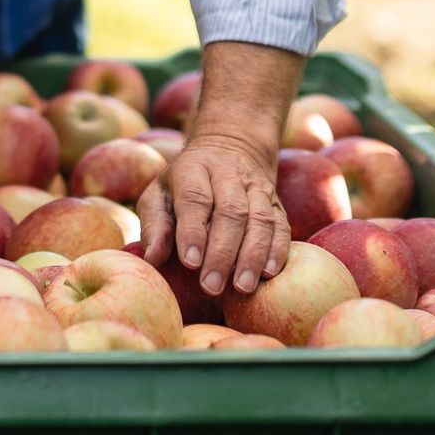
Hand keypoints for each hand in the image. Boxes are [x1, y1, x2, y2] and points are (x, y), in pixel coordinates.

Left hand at [137, 131, 290, 296]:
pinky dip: (277, 250)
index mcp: (193, 168)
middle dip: (222, 252)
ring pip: (259, 219)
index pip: (195, 197)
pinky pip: (281, 226)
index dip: (193, 230)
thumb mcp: (159, 193)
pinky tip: (268, 273)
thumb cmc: (184, 183)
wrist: (229, 147)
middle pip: (230, 211)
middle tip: (212, 285)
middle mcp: (228, 174)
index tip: (190, 262)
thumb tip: (153, 258)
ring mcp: (256, 187)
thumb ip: (155, 224)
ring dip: (252, 255)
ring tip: (242, 286)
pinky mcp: (276, 202)